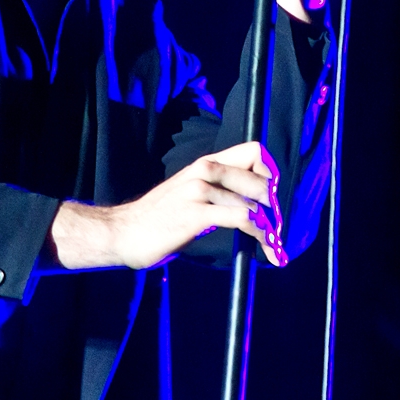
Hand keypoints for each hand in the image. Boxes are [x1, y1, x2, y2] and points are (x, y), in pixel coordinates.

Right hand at [43, 141, 286, 271]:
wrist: (121, 233)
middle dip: (276, 206)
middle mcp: (205, 170)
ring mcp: (199, 189)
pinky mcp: (196, 213)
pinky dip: (261, 234)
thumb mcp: (190, 194)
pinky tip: (267, 249)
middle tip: (278, 229)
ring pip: (255, 200)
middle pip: (261, 177)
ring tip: (276, 245)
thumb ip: (216, 191)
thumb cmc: (158, 220)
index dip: (271, 173)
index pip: (254, 151)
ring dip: (272, 225)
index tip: (273, 199)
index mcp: (206, 164)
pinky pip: (243, 218)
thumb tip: (251, 203)